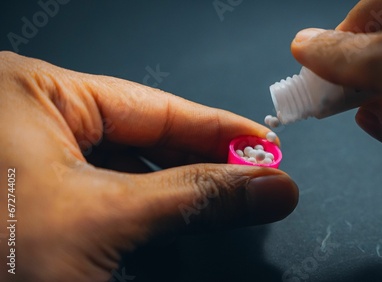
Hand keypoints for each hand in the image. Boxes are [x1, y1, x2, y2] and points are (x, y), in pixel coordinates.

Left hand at [0, 52, 297, 280]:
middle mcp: (27, 115)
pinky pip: (103, 186)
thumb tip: (269, 186)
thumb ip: (193, 197)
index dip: (217, 127)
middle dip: (202, 158)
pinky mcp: (31, 193)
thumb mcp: (103, 219)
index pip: (152, 104)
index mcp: (32, 92)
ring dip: (176, 182)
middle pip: (142, 132)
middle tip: (256, 174)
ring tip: (226, 193)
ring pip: (125, 162)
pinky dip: (144, 201)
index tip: (265, 144)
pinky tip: (176, 210)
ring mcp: (27, 154)